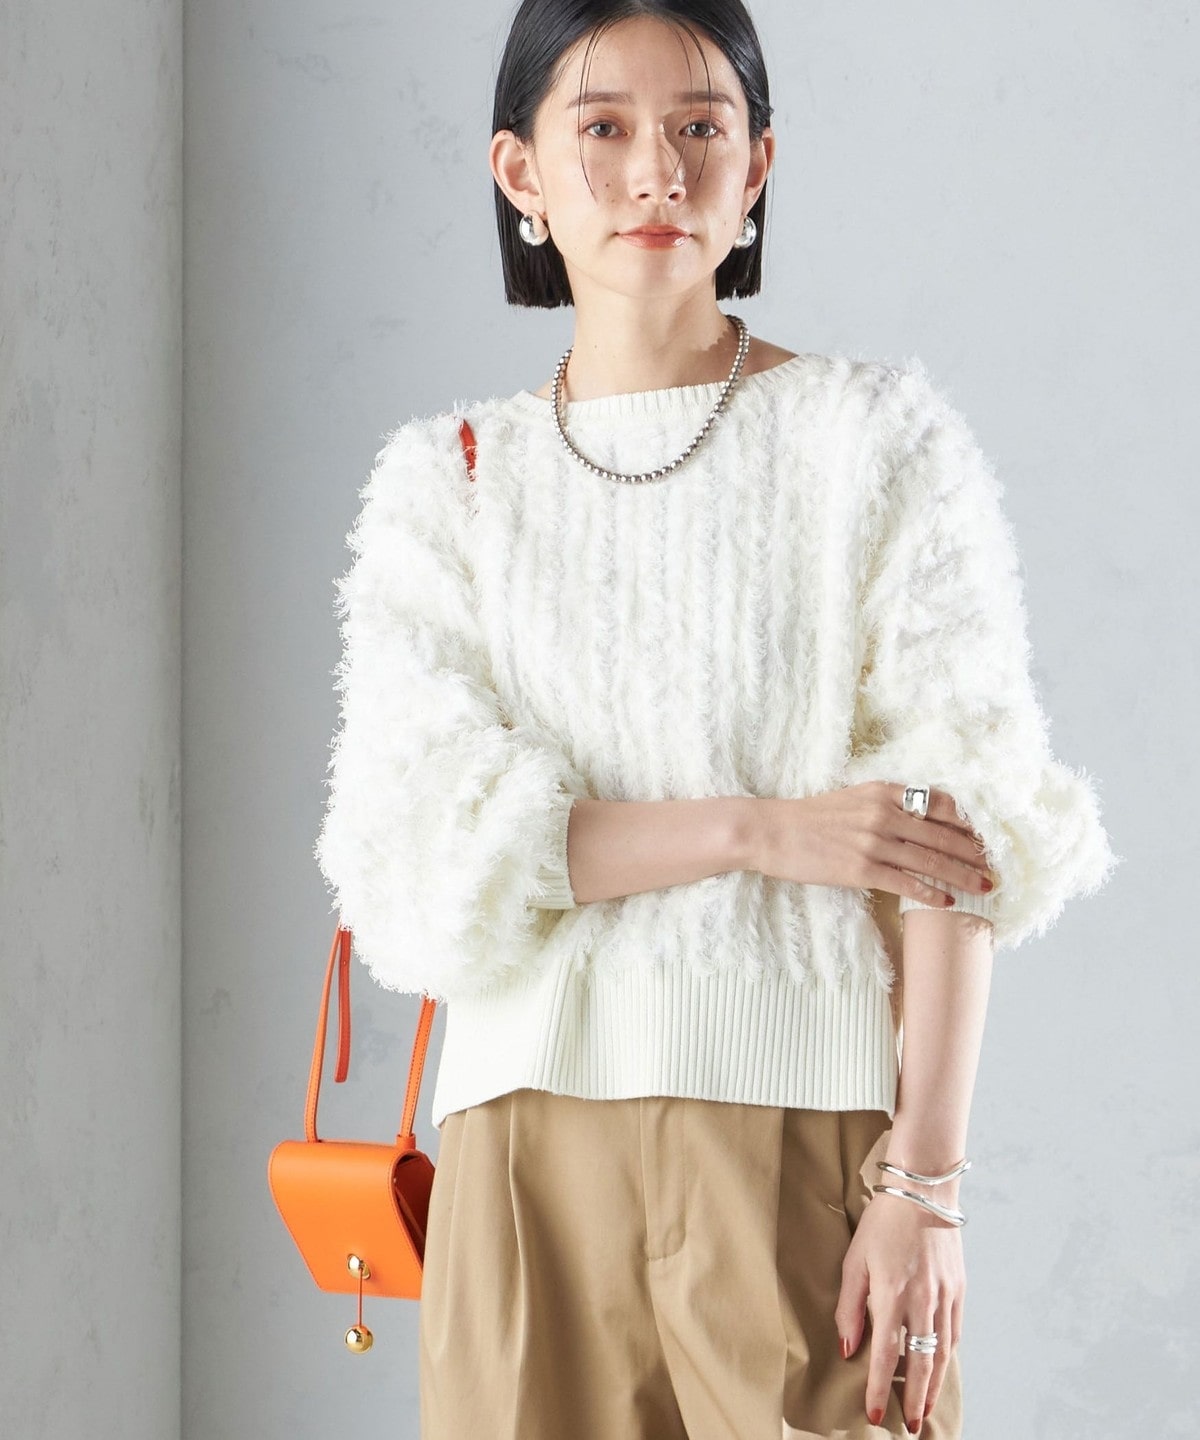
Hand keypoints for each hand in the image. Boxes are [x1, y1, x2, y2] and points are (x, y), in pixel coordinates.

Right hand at [751, 782, 993, 906]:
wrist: (771, 831)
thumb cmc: (810, 817)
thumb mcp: (852, 799)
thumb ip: (885, 804)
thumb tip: (919, 821)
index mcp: (882, 791)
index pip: (938, 804)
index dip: (967, 822)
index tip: (986, 837)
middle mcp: (882, 813)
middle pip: (942, 834)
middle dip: (974, 852)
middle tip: (996, 866)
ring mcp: (872, 841)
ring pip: (930, 860)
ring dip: (963, 875)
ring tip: (984, 886)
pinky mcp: (860, 869)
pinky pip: (905, 882)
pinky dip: (931, 892)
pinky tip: (948, 900)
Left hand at [835, 1188, 964, 1433]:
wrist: (923, 1191)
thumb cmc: (883, 1222)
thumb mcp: (855, 1259)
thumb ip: (850, 1306)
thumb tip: (849, 1346)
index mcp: (892, 1295)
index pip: (886, 1355)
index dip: (878, 1388)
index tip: (874, 1413)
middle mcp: (922, 1301)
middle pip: (920, 1364)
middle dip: (913, 1400)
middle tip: (909, 1425)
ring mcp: (945, 1296)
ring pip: (941, 1354)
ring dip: (933, 1385)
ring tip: (925, 1408)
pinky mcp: (959, 1288)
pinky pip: (954, 1333)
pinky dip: (947, 1356)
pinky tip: (940, 1368)